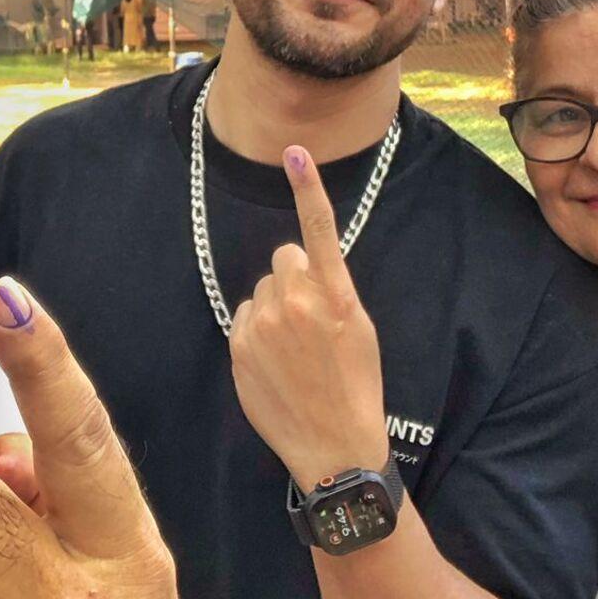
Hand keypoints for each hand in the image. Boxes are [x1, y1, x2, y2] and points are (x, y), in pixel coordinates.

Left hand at [229, 146, 387, 491]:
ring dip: (275, 307)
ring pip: (263, 290)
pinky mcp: (239, 346)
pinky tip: (276, 363)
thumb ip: (330, 289)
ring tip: (295, 350)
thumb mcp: (359, 329)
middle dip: (293, 278)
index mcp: (334, 296)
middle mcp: (295, 303)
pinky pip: (246, 317)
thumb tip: (301, 265)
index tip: (296, 152)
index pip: (318, 230)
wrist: (334, 446)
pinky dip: (257, 331)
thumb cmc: (356, 386)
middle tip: (311, 319)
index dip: (308, 187)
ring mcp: (263, 325)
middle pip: (283, 260)